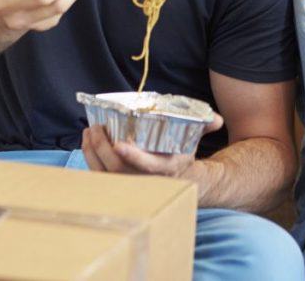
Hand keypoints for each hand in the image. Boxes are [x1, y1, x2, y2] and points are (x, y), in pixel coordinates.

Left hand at [81, 113, 224, 177]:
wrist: (177, 180)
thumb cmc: (181, 154)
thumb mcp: (193, 140)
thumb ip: (203, 126)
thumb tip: (216, 119)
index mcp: (164, 170)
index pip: (148, 167)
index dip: (134, 157)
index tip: (120, 143)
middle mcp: (144, 181)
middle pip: (118, 168)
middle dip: (104, 148)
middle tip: (97, 126)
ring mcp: (128, 184)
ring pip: (105, 172)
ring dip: (93, 151)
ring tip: (89, 130)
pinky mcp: (117, 183)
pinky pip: (98, 173)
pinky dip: (90, 157)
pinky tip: (87, 140)